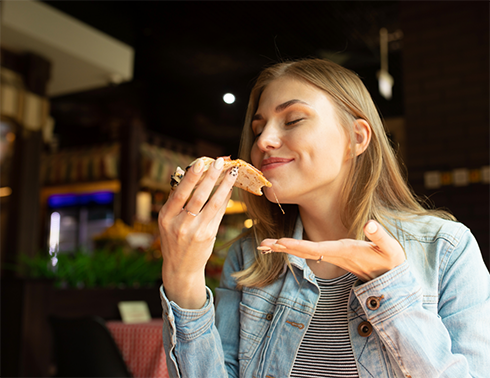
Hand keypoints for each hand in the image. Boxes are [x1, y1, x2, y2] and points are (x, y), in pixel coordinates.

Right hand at [158, 157, 237, 307]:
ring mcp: (196, 231)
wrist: (181, 267)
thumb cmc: (173, 239)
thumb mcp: (167, 221)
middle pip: (198, 196)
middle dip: (211, 177)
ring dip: (224, 186)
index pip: (179, 193)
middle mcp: (180, 224)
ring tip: (231, 173)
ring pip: (213, 204)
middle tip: (220, 162)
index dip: (191, 177)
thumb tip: (187, 174)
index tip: (200, 162)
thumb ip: (175, 201)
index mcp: (166, 217)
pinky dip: (225, 198)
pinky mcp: (209, 235)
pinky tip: (229, 188)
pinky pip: (219, 212)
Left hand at [259, 221, 404, 281]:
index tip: (281, 243)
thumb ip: (380, 236)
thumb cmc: (390, 261)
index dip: (298, 245)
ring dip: (284, 249)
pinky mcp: (333, 255)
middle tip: (262, 245)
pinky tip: (283, 246)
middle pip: (303, 252)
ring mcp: (332, 256)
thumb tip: (370, 225)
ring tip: (264, 246)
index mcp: (343, 250)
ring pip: (303, 252)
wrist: (391, 277)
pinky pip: (308, 252)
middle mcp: (333, 254)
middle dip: (282, 248)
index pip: (316, 248)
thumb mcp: (390, 248)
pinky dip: (294, 248)